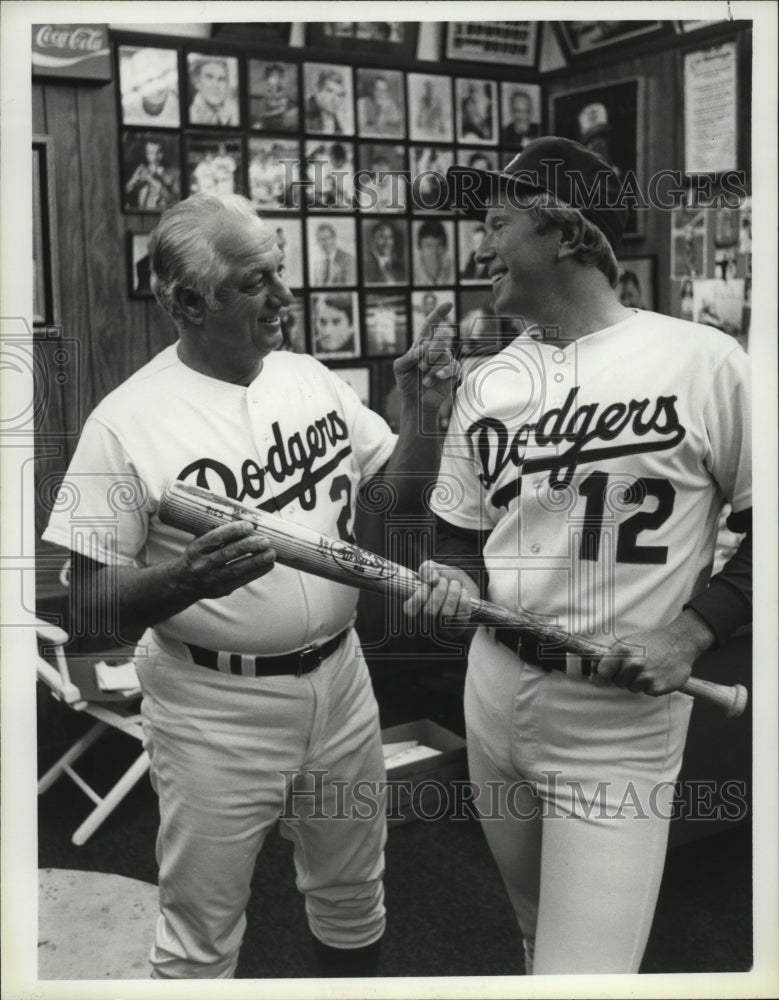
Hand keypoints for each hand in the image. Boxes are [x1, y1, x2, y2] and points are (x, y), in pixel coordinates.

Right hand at [173, 520, 275, 599]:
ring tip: (271, 554)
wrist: (182, 584)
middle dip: (248, 547)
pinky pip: (240, 581)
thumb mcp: (198, 542)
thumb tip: (242, 516)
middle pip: (227, 555)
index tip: (249, 526)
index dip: (232, 531)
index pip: (215, 538)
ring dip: (256, 562)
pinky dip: (256, 573)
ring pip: (235, 570)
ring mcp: (210, 580)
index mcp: (196, 549)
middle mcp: (201, 565)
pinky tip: (268, 565)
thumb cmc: (197, 556)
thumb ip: (215, 532)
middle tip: (266, 540)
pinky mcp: (220, 590)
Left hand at [393, 302, 457, 412]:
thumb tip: (421, 349)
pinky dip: (442, 373)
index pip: (431, 325)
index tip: (448, 304)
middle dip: (430, 353)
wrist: (415, 402)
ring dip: (432, 368)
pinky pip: (452, 366)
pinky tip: (435, 379)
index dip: (439, 313)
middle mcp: (436, 349)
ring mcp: (445, 360)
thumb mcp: (399, 368)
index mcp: (422, 344)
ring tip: (424, 380)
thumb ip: (407, 356)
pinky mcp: (453, 372)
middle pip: (440, 338)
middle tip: (421, 367)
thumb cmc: (406, 383)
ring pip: (445, 354)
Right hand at [402, 559, 477, 635]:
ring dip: (452, 594)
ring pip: (446, 614)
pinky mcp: (458, 627)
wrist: (463, 584)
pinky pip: (461, 616)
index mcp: (414, 608)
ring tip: (455, 584)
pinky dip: (464, 600)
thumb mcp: (433, 569)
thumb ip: (427, 569)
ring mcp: (442, 626)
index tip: (428, 584)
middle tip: (444, 581)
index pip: (410, 609)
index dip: (420, 595)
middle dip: (439, 592)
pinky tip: (463, 592)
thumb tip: (431, 579)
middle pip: (429, 612)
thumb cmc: (443, 578)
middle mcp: (426, 621)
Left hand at [594, 610, 715, 695]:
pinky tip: (658, 675)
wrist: (679, 643)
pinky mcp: (658, 687)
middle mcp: (634, 664)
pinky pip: (647, 692)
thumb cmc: (650, 643)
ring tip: (649, 669)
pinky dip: (652, 686)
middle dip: (625, 677)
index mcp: (623, 650)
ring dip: (639, 682)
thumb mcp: (628, 642)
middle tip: (637, 667)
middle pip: (618, 682)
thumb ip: (611, 656)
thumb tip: (592, 670)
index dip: (606, 673)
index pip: (603, 671)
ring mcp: (646, 676)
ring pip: (633, 688)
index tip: (610, 672)